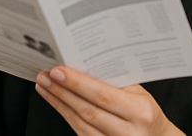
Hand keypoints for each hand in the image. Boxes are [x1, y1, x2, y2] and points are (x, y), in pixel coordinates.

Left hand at [35, 66, 182, 135]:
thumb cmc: (146, 113)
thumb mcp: (139, 94)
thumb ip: (115, 82)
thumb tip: (83, 63)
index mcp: (140, 112)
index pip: (102, 96)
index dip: (77, 84)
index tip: (57, 71)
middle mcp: (128, 132)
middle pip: (87, 111)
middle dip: (62, 92)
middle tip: (45, 76)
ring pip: (80, 124)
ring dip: (59, 103)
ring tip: (45, 86)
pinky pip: (81, 133)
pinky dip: (66, 115)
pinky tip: (57, 102)